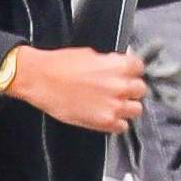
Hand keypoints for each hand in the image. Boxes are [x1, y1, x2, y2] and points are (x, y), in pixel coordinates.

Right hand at [8, 46, 146, 134]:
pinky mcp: (104, 122)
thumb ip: (109, 62)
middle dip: (130, 88)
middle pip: (140, 89)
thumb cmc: (59, 65)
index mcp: (118, 66)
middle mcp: (120, 87)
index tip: (126, 72)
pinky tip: (106, 115)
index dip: (131, 70)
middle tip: (119, 88)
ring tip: (114, 104)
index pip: (140, 67)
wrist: (40, 80)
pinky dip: (116, 122)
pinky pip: (122, 126)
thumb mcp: (89, 54)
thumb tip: (118, 65)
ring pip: (136, 109)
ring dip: (127, 106)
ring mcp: (114, 106)